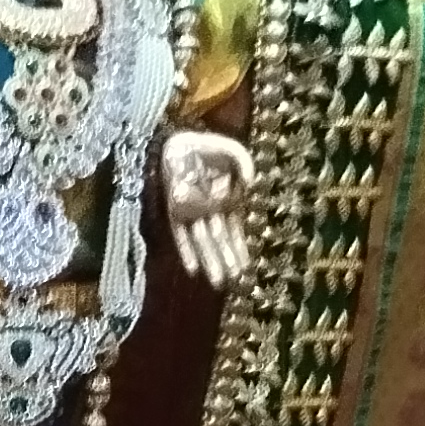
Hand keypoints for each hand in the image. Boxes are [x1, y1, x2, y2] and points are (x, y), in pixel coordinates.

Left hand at [161, 126, 252, 286]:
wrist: (181, 142)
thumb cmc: (208, 147)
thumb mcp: (233, 152)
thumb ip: (244, 164)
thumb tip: (250, 184)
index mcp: (225, 203)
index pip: (233, 232)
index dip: (239, 250)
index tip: (245, 268)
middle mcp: (208, 212)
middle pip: (218, 241)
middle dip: (226, 261)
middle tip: (234, 282)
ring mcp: (191, 213)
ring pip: (202, 241)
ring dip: (210, 261)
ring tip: (218, 282)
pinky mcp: (174, 211)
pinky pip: (180, 234)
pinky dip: (186, 250)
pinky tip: (192, 269)